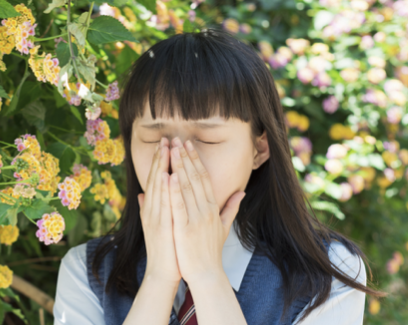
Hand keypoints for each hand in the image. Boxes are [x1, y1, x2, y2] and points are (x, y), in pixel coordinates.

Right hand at [138, 137, 181, 285]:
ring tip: (165, 148)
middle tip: (165, 138)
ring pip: (157, 186)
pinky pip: (162, 203)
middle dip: (160, 157)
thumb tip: (142, 195)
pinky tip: (166, 174)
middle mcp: (150, 209)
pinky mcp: (161, 226)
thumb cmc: (166, 249)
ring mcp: (154, 216)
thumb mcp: (156, 225)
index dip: (160, 161)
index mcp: (152, 208)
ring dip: (161, 167)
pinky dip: (164, 188)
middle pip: (155, 178)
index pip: (156, 179)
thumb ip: (149, 208)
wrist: (163, 271)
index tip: (165, 144)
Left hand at [169, 137, 245, 284]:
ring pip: (186, 187)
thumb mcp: (223, 226)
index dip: (195, 160)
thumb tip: (241, 192)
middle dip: (185, 157)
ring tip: (170, 149)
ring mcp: (196, 218)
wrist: (206, 273)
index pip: (203, 178)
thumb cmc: (210, 251)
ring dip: (178, 166)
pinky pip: (179, 206)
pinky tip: (169, 176)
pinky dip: (174, 190)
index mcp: (212, 208)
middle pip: (195, 178)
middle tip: (176, 138)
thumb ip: (231, 208)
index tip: (187, 144)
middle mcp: (206, 210)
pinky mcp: (184, 228)